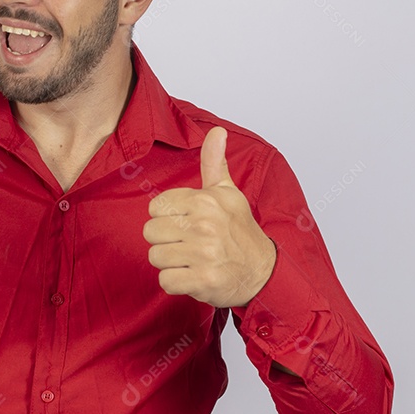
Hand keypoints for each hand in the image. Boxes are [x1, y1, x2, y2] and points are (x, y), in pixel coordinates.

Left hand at [143, 127, 275, 307]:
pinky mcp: (203, 280)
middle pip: (150, 232)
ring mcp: (204, 254)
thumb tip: (217, 131)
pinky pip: (165, 281)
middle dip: (166, 240)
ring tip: (192, 259)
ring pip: (155, 256)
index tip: (186, 223)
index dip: (167, 217)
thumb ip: (214, 162)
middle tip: (189, 243)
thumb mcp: (228, 192)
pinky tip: (193, 275)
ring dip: (171, 262)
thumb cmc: (240, 230)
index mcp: (205, 201)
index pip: (156, 207)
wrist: (264, 271)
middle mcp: (204, 225)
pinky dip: (176, 282)